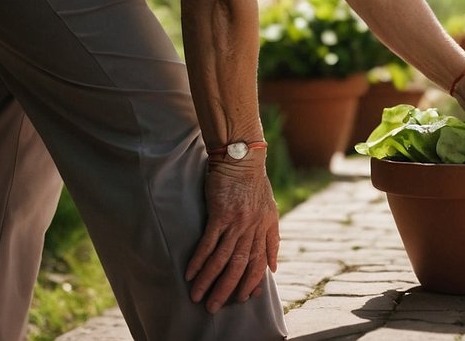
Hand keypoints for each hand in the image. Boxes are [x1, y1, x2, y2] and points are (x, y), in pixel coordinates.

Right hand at [185, 159, 278, 313]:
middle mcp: (252, 228)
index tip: (242, 299)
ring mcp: (236, 222)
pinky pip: (209, 243)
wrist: (241, 157)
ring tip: (196, 295)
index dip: (251, 283)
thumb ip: (272, 240)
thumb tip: (274, 267)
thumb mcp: (271, 211)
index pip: (260, 264)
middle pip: (239, 266)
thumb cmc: (254, 183)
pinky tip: (190, 273)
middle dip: (226, 289)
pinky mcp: (220, 214)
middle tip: (214, 307)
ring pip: (222, 258)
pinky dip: (199, 260)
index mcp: (265, 229)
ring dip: (208, 280)